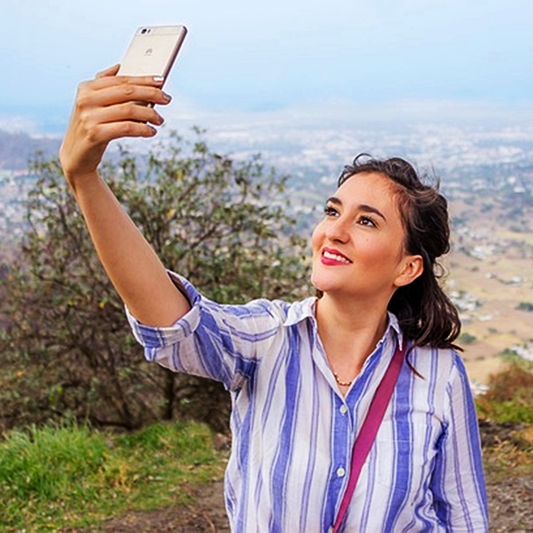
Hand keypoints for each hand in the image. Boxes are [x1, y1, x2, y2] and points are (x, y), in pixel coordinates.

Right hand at [59, 65, 171, 184]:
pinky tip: (151, 132)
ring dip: (150, 114)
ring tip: (160, 120)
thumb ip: (103, 85)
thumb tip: (120, 67)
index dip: (143, 79)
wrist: (76, 156)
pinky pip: (127, 128)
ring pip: (129, 110)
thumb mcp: (92, 104)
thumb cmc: (90, 127)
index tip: (161, 81)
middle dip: (151, 94)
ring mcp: (89, 117)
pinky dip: (143, 129)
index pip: (121, 79)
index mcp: (86, 88)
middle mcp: (86, 100)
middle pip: (127, 92)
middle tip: (167, 99)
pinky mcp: (95, 134)